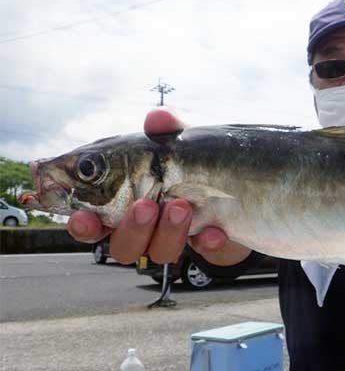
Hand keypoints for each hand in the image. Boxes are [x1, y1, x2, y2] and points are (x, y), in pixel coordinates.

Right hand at [67, 108, 250, 264]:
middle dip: (132, 229)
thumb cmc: (189, 162)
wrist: (236, 182)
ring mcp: (177, 239)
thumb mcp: (178, 142)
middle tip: (147, 205)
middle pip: (123, 246)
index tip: (85, 217)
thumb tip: (158, 116)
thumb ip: (166, 130)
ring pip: (159, 252)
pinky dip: (208, 243)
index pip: (92, 222)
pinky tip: (215, 231)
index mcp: (122, 203)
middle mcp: (145, 228)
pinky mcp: (208, 245)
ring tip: (183, 206)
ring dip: (168, 232)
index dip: (83, 225)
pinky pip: (205, 253)